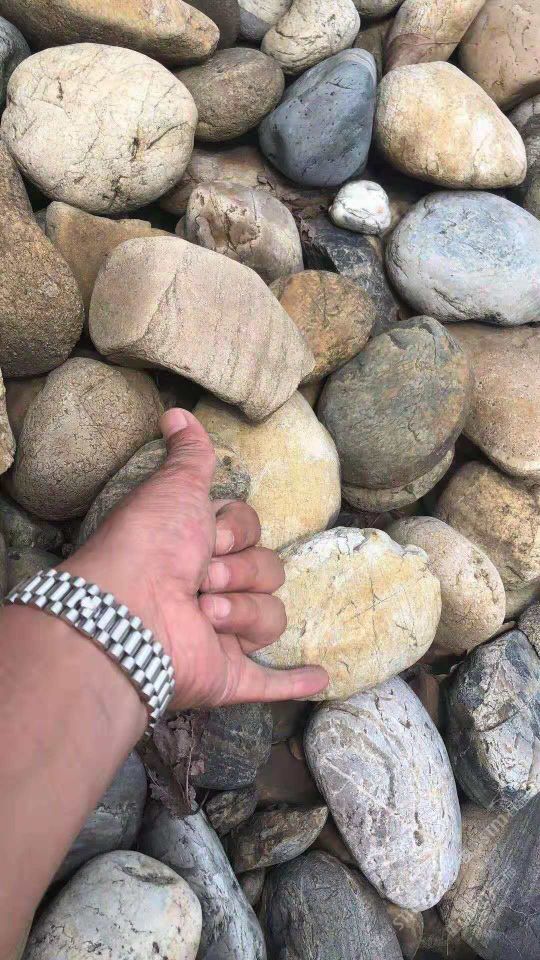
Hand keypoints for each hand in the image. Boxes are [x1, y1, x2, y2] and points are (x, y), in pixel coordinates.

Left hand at [65, 408, 327, 709]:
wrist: (128, 612)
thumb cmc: (149, 544)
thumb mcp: (174, 487)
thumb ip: (189, 455)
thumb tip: (177, 414)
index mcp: (198, 548)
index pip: (251, 532)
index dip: (237, 530)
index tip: (209, 534)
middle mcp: (210, 590)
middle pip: (267, 570)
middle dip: (239, 570)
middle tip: (202, 577)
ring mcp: (220, 635)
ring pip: (273, 616)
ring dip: (244, 611)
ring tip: (205, 613)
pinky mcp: (227, 677)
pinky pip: (269, 681)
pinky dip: (294, 680)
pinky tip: (319, 677)